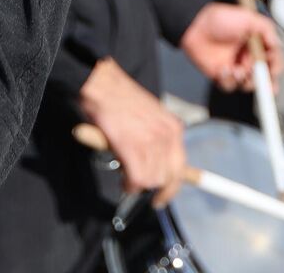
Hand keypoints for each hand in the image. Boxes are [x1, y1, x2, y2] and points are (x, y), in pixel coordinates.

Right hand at [76, 59, 188, 204]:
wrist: (102, 84)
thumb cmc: (120, 100)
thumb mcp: (150, 117)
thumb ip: (157, 140)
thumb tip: (157, 166)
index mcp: (173, 128)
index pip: (181, 168)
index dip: (171, 188)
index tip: (161, 198)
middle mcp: (167, 136)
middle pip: (168, 178)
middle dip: (154, 189)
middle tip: (138, 189)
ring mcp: (151, 142)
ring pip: (151, 180)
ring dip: (138, 184)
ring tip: (125, 175)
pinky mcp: (133, 147)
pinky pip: (137, 180)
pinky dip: (129, 185)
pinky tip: (123, 180)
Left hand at [178, 3, 282, 92]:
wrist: (195, 25)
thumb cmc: (219, 19)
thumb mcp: (247, 18)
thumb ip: (266, 29)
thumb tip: (277, 44)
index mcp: (257, 44)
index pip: (273, 59)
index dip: (275, 66)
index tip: (274, 70)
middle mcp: (248, 57)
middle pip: (264, 76)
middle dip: (264, 80)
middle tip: (257, 75)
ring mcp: (236, 67)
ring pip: (248, 84)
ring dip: (246, 81)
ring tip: (238, 70)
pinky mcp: (222, 75)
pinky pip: (231, 86)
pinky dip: (229, 80)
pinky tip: (224, 69)